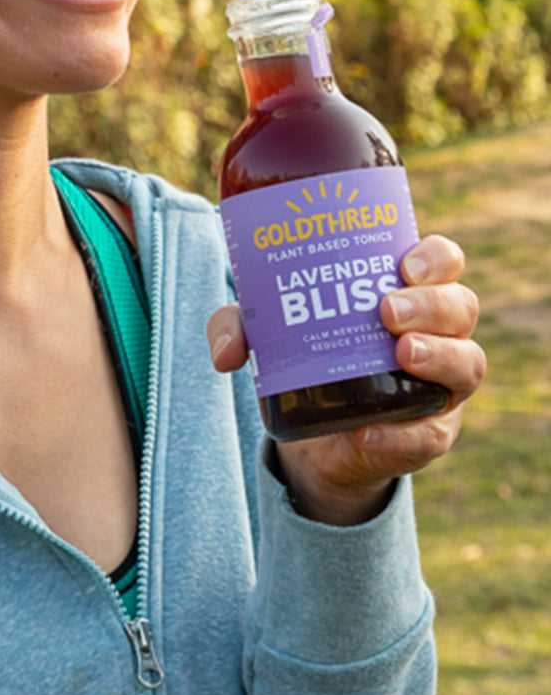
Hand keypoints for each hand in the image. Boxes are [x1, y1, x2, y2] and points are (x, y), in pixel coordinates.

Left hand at [207, 235, 485, 524]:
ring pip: (467, 364)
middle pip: (461, 307)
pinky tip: (369, 430)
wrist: (315, 436)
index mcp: (407, 292)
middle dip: (431, 305)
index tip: (404, 265)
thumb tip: (226, 352)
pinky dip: (402, 433)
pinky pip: (431, 434)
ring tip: (402, 354)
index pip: (444, 262)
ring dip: (439, 356)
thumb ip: (238, 327)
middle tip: (386, 312)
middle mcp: (438, 333)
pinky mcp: (428, 435)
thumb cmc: (304, 356)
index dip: (436, 258)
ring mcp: (440, 386)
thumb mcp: (267, 334)